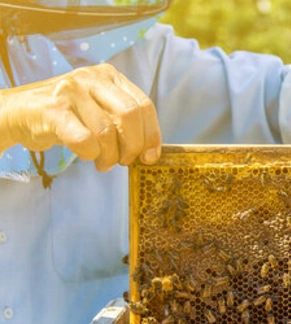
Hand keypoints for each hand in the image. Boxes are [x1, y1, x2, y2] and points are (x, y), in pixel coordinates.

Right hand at [0, 63, 160, 171]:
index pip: (144, 105)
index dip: (152, 134)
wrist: (19, 112)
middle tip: (125, 161)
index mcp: (109, 76)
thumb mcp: (99, 109)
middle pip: (130, 116)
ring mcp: (71, 91)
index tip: (151, 156)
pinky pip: (85, 140)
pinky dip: (89, 154)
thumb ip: (123, 121)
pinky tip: (86, 155)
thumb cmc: (67, 116)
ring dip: (109, 156)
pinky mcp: (53, 109)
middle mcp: (91, 78)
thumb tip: (151, 150)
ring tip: (103, 162)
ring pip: (107, 132)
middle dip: (133, 146)